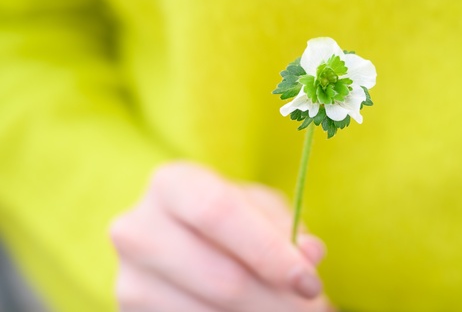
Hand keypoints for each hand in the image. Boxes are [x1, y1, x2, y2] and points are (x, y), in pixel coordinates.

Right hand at [110, 162, 333, 310]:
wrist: (182, 244)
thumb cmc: (231, 221)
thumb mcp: (259, 209)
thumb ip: (287, 228)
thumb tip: (309, 255)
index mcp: (171, 184)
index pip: (218, 213)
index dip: (268, 250)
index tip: (307, 281)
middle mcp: (138, 228)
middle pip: (221, 277)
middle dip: (276, 299)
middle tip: (311, 306)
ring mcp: (129, 278)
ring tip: (289, 311)